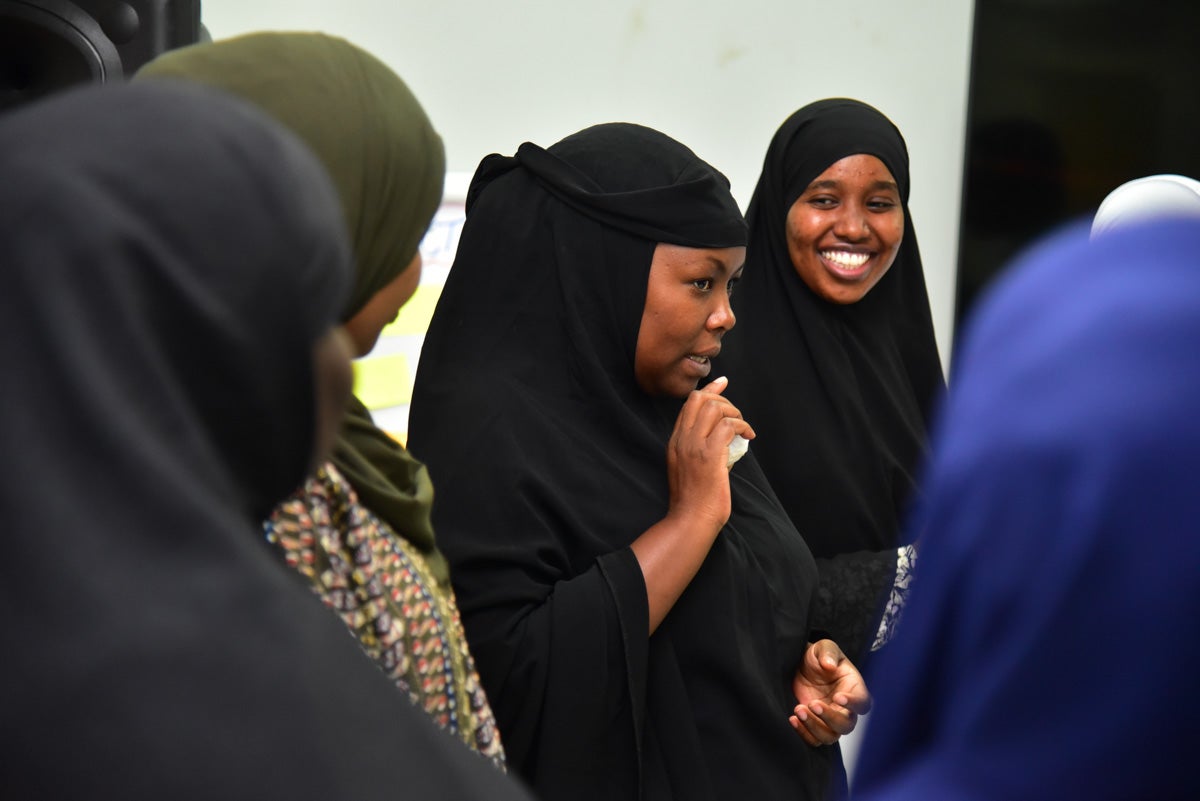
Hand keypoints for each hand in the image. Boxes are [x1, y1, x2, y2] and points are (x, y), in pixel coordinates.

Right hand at [665, 376, 754, 528]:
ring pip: (714, 408)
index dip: (708, 391)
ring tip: (743, 428)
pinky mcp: (709, 455)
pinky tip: (748, 436)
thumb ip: (701, 451)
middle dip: (723, 399)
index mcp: (675, 442)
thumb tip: (724, 439)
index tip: (722, 383)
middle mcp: (681, 440)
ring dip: (734, 413)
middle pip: (699, 399)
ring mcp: (693, 446)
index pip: (689, 405)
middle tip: (737, 414)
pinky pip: (727, 426)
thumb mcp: (691, 470)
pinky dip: (742, 426)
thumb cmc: (694, 502)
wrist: (690, 520)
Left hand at [789, 639, 870, 746]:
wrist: (801, 665)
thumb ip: (828, 652)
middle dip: (829, 718)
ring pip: (830, 736)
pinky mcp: (815, 724)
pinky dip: (804, 733)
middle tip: (812, 703)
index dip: (854, 703)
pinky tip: (793, 719)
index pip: (863, 703)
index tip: (838, 697)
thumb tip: (829, 665)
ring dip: (814, 727)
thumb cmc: (818, 656)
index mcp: (854, 688)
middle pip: (847, 725)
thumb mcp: (823, 647)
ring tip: (798, 709)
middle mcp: (845, 708)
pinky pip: (814, 739)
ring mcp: (830, 718)